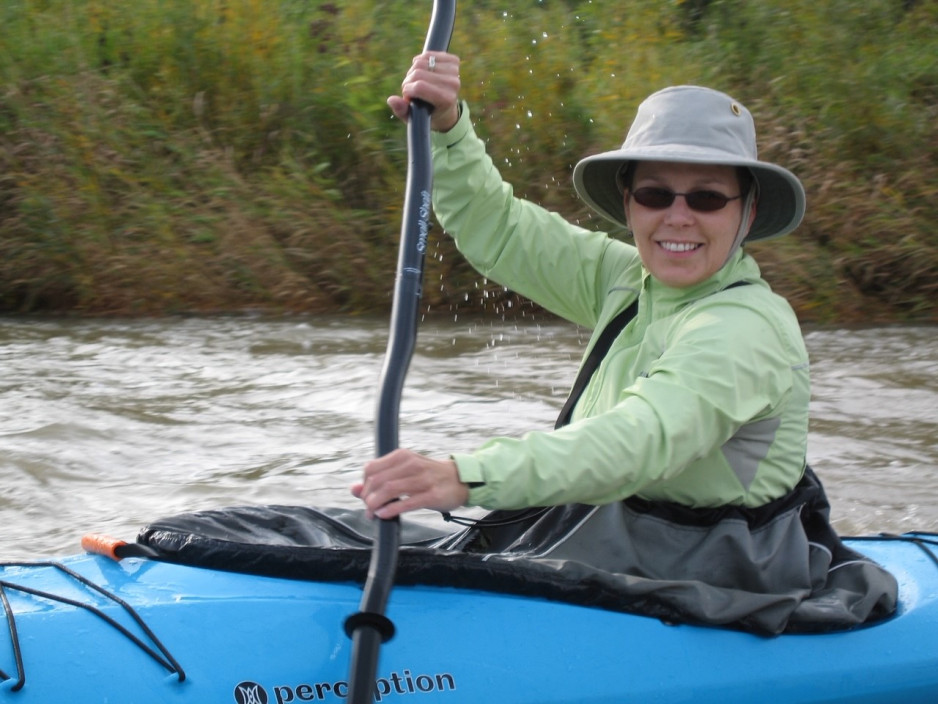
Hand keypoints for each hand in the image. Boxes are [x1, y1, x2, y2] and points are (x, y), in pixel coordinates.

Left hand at [351, 448, 469, 519]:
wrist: (460, 480)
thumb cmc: (429, 476)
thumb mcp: (404, 472)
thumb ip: (380, 479)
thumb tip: (354, 490)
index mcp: (403, 456)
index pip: (371, 468)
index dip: (364, 485)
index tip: (366, 496)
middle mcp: (412, 465)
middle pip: (377, 480)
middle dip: (367, 497)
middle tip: (368, 509)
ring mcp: (423, 479)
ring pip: (389, 490)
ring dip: (375, 505)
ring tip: (373, 514)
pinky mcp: (432, 495)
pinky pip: (406, 503)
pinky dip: (390, 509)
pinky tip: (384, 515)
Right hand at [387, 51, 461, 132]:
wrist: (446, 109)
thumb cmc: (427, 114)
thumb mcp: (413, 117)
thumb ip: (401, 110)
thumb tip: (391, 99)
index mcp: (445, 100)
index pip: (419, 86)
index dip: (407, 89)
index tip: (407, 95)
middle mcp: (453, 85)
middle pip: (418, 72)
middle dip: (408, 80)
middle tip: (411, 88)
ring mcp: (455, 72)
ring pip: (421, 61)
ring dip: (413, 70)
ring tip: (417, 80)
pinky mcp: (454, 61)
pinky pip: (428, 54)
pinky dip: (421, 60)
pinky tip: (424, 70)